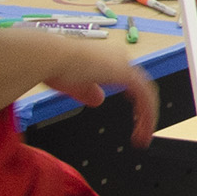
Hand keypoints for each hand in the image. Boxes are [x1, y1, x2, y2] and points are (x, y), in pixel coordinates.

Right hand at [44, 39, 158, 147]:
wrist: (50, 58)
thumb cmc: (54, 67)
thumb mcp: (73, 85)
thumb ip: (87, 92)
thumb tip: (98, 100)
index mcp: (108, 60)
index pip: (130, 81)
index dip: (135, 100)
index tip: (134, 118)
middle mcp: (119, 59)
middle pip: (141, 88)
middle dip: (144, 111)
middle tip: (141, 131)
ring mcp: (124, 65)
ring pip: (146, 94)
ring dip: (147, 117)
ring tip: (141, 137)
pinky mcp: (126, 74)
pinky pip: (145, 98)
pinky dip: (146, 116)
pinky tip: (142, 131)